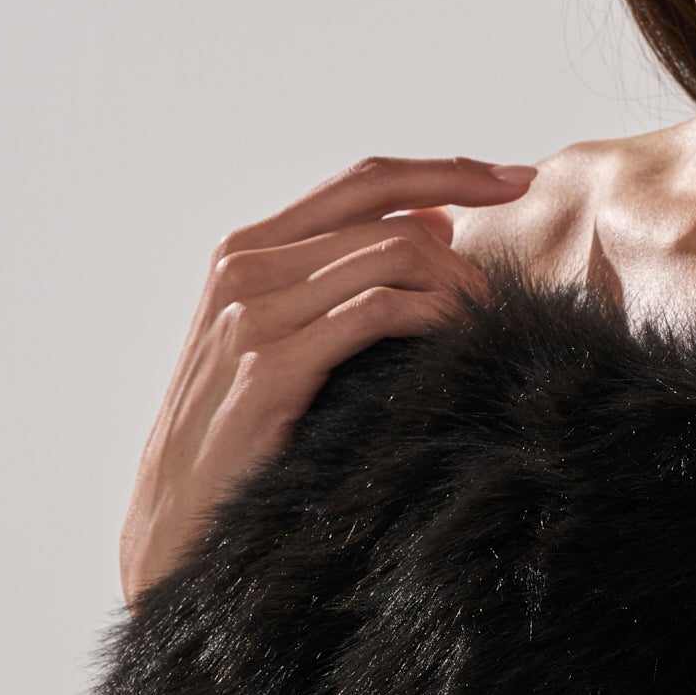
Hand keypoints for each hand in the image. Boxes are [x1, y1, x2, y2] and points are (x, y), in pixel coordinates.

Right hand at [118, 153, 535, 606]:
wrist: (176, 523)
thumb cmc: (246, 436)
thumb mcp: (286, 340)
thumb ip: (344, 277)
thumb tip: (438, 221)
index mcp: (247, 250)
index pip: (364, 182)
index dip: (449, 171)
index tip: (519, 180)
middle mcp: (244, 268)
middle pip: (386, 215)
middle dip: (467, 238)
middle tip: (508, 286)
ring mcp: (252, 314)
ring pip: (391, 255)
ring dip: (458, 283)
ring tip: (489, 323)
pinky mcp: (270, 367)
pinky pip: (378, 311)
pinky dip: (435, 314)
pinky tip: (463, 337)